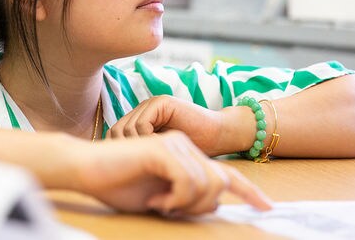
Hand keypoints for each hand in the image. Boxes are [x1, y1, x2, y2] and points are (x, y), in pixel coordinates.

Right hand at [75, 130, 271, 215]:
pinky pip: (188, 182)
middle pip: (219, 184)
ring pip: (206, 185)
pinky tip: (155, 200)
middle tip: (170, 209)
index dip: (248, 191)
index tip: (267, 208)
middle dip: (201, 206)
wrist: (86, 170)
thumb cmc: (118, 184)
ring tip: (158, 204)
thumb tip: (214, 202)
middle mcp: (185, 145)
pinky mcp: (163, 149)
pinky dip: (174, 199)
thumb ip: (188, 196)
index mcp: (186, 155)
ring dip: (183, 204)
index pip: (226, 174)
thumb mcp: (161, 196)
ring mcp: (175, 145)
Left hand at [106, 95, 243, 155]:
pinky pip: (142, 123)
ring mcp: (151, 104)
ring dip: (136, 147)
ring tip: (149, 160)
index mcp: (139, 120)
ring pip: (126, 128)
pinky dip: (146, 139)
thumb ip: (141, 154)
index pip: (114, 135)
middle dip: (124, 151)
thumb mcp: (160, 154)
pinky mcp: (161, 103)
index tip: (129, 171)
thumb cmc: (192, 151)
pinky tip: (158, 151)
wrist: (218, 136)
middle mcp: (142, 110)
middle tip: (138, 167)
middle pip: (116, 131)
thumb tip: (114, 166)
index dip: (117, 153)